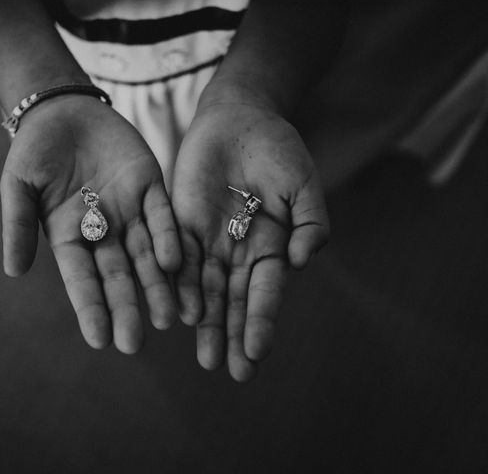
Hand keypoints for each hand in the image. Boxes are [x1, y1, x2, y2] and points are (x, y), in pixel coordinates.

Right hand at [0, 95, 180, 352]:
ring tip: (170, 317)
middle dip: (128, 307)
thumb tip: (13, 271)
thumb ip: (18, 226)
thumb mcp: (17, 186)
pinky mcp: (151, 188)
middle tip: (136, 342)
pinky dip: (169, 238)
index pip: (81, 280)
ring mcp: (130, 212)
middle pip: (119, 276)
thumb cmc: (33, 150)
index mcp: (69, 238)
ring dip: (157, 285)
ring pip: (147, 255)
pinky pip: (162, 216)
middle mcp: (104, 232)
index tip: (100, 340)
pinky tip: (174, 262)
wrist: (64, 109)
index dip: (90, 309)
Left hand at [172, 101, 328, 380]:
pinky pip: (178, 260)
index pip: (265, 291)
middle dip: (233, 335)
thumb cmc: (279, 149)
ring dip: (205, 323)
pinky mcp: (182, 225)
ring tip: (205, 356)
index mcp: (273, 246)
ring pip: (205, 289)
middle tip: (230, 370)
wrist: (239, 118)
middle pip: (234, 300)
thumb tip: (301, 262)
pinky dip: (179, 286)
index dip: (261, 320)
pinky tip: (179, 312)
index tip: (256, 352)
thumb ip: (310, 222)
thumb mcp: (303, 184)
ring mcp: (210, 240)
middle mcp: (240, 251)